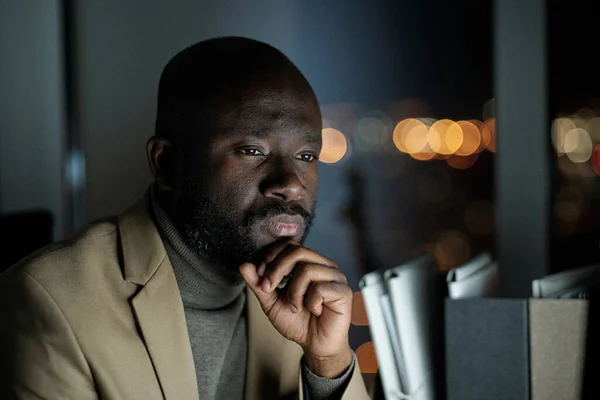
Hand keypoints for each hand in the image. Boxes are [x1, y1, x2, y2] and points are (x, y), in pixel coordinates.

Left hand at [239, 240, 352, 377]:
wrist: (315, 345)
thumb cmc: (297, 322)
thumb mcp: (271, 302)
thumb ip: (259, 284)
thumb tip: (244, 265)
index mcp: (308, 262)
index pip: (290, 244)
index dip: (272, 256)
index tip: (261, 275)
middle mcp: (323, 265)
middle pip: (298, 252)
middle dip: (277, 270)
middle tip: (269, 289)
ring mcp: (335, 276)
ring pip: (307, 270)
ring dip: (294, 293)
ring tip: (295, 307)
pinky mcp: (343, 291)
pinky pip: (320, 288)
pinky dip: (310, 303)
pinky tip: (314, 311)